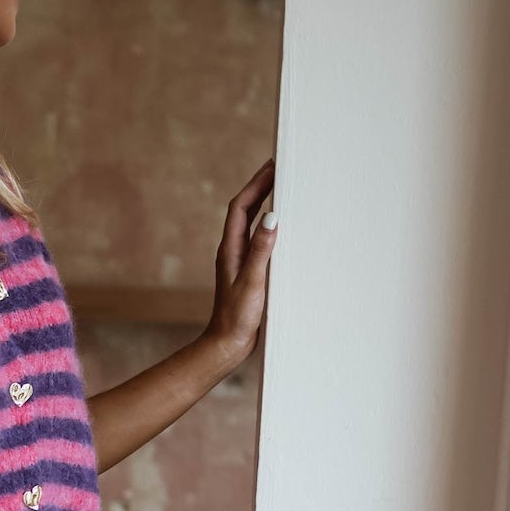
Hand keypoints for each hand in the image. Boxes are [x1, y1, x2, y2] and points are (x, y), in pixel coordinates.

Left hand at [206, 158, 276, 366]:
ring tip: (283, 188)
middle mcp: (232, 251)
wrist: (226, 345)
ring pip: (252, 223)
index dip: (256, 184)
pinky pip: (259, 240)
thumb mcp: (251, 281)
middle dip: (261, 186)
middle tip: (279, 168)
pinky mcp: (249, 273)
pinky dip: (270, 226)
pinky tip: (283, 228)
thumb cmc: (236, 317)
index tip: (272, 165)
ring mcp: (240, 261)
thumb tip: (271, 216)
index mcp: (230, 249)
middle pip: (246, 210)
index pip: (241, 207)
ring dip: (265, 203)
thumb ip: (260, 250)